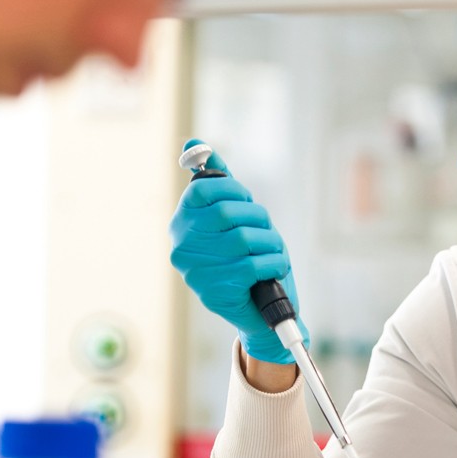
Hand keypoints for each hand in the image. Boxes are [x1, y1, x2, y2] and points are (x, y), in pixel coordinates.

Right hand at [169, 139, 307, 364]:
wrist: (264, 315)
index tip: (247, 202)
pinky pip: (255, 264)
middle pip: (228, 211)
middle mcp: (182, 246)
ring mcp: (195, 271)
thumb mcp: (236, 218)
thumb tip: (193, 142)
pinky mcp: (216, 292)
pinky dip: (274, 264)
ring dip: (272, 244)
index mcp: (182, 223)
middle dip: (259, 219)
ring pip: (245, 238)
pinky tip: (273, 271)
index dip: (234, 190)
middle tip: (266, 233)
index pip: (203, 188)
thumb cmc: (251, 259)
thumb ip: (218, 183)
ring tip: (273, 254)